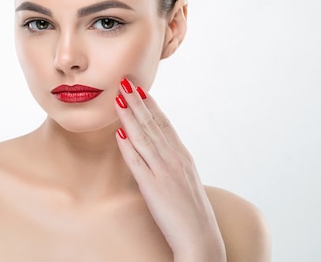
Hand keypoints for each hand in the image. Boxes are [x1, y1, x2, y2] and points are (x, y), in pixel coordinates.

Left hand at [114, 78, 225, 261]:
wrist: (201, 238)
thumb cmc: (193, 213)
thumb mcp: (186, 180)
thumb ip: (172, 163)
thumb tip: (157, 149)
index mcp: (183, 156)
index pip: (164, 123)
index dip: (150, 105)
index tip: (140, 89)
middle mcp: (175, 159)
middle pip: (153, 124)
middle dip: (138, 102)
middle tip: (125, 82)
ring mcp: (164, 172)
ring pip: (144, 137)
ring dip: (130, 116)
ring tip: (119, 98)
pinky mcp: (154, 188)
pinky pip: (137, 163)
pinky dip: (128, 146)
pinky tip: (119, 133)